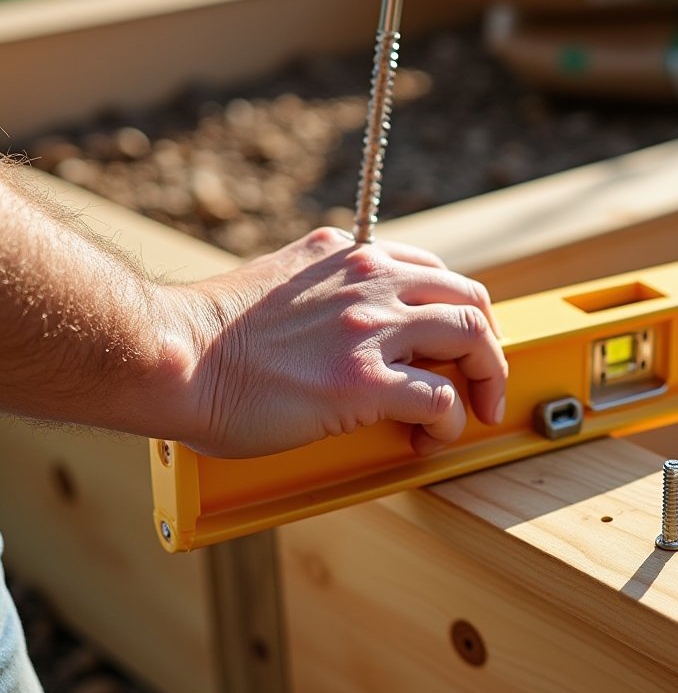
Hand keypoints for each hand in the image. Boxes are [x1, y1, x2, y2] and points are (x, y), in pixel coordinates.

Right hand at [160, 228, 506, 458]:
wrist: (175, 356)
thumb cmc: (211, 335)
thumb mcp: (280, 282)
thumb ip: (322, 290)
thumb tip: (342, 324)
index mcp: (347, 255)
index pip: (433, 270)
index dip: (457, 310)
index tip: (455, 344)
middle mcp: (368, 280)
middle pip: (469, 297)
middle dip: (488, 344)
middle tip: (483, 382)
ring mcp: (369, 328)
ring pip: (471, 337)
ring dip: (486, 378)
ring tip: (474, 411)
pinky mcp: (363, 381)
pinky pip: (441, 399)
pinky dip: (451, 421)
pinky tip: (430, 437)